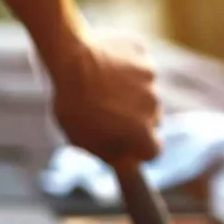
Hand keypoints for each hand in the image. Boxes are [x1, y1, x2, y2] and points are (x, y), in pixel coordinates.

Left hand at [49, 33, 161, 163]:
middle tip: (109, 114)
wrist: (70, 60)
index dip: (138, 149)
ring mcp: (151, 80)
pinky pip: (140, 70)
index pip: (153, 151)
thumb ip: (112, 156)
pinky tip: (106, 69)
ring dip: (132, 95)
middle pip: (152, 121)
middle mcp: (153, 107)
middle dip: (136, 121)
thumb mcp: (85, 141)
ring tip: (103, 90)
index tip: (124, 142)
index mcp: (141, 133)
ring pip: (147, 94)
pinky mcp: (144, 57)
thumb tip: (130, 166)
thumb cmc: (73, 106)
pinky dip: (128, 71)